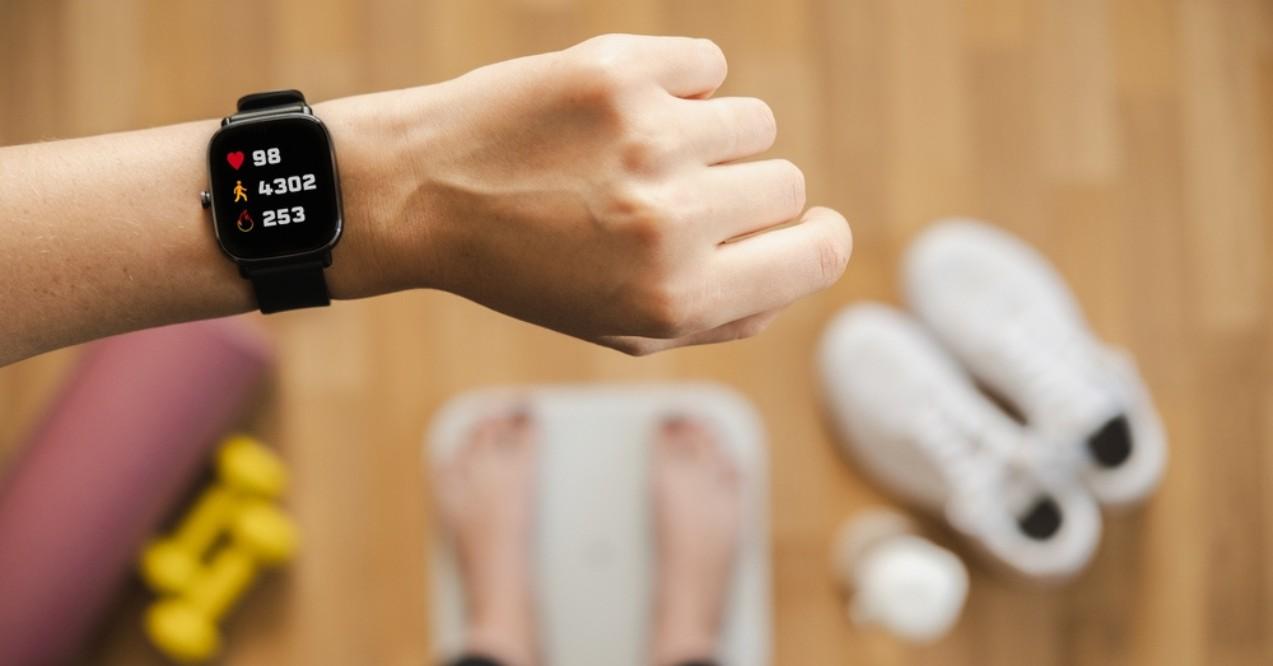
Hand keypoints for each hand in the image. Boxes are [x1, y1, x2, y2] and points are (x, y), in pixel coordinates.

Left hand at [354, 34, 852, 353]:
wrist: (422, 193)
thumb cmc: (530, 270)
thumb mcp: (624, 328)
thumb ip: (725, 312)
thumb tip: (803, 259)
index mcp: (679, 298)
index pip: (817, 253)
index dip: (814, 240)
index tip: (799, 229)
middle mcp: (672, 222)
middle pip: (785, 186)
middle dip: (740, 195)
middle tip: (671, 199)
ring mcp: (648, 138)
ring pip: (753, 122)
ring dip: (710, 138)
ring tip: (640, 154)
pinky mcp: (617, 71)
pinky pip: (707, 65)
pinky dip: (679, 84)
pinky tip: (622, 112)